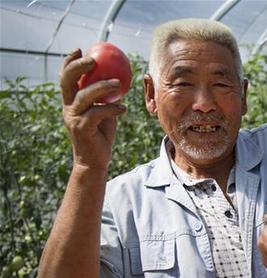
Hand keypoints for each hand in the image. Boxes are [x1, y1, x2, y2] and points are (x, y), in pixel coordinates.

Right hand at [60, 49, 126, 170]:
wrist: (94, 161)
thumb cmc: (100, 134)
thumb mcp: (103, 112)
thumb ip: (104, 98)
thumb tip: (118, 79)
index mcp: (70, 101)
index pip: (65, 77)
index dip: (69, 62)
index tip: (81, 50)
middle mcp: (68, 107)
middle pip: (67, 81)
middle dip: (79, 67)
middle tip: (94, 60)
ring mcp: (73, 118)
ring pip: (85, 96)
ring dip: (102, 86)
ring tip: (119, 83)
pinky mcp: (82, 129)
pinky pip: (98, 113)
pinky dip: (112, 109)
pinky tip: (123, 109)